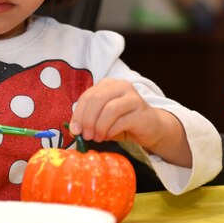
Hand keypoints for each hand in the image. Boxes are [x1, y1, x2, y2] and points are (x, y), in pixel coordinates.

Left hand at [69, 78, 191, 166]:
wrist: (150, 128)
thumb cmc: (123, 122)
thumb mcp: (102, 117)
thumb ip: (89, 118)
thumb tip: (73, 128)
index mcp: (109, 84)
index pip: (88, 95)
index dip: (78, 113)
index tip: (74, 130)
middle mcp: (122, 86)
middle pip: (97, 99)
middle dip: (87, 120)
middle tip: (85, 135)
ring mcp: (133, 98)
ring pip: (109, 109)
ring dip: (99, 126)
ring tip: (97, 138)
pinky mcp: (141, 112)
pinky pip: (121, 121)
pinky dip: (111, 131)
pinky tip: (108, 137)